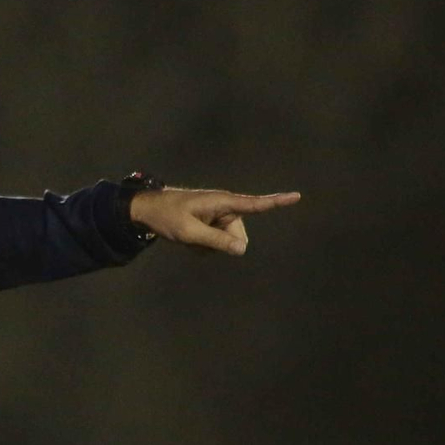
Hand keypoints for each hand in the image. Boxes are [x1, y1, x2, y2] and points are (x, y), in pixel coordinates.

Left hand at [130, 187, 300, 255]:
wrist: (147, 211)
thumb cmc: (167, 217)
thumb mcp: (190, 233)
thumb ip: (216, 241)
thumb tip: (243, 249)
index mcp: (223, 202)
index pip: (255, 204)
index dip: (277, 201)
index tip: (297, 196)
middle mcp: (225, 207)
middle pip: (238, 236)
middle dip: (221, 244)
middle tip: (194, 238)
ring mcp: (218, 216)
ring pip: (226, 242)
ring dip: (209, 245)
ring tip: (189, 236)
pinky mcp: (212, 223)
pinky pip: (216, 242)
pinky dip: (203, 244)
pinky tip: (189, 238)